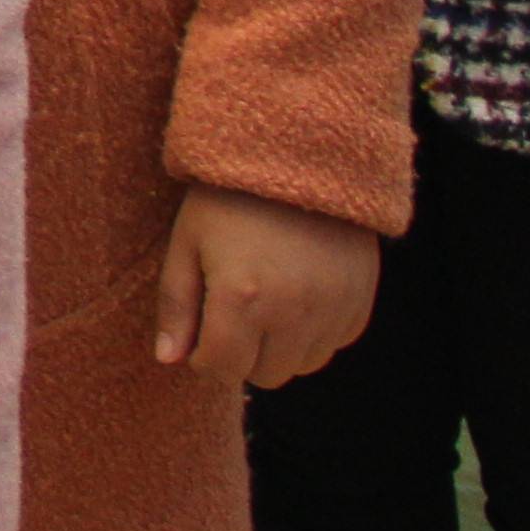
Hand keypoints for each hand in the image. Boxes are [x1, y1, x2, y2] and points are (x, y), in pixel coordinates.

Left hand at [150, 184, 381, 389]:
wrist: (299, 156)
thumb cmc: (229, 198)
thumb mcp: (187, 242)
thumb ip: (176, 306)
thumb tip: (169, 360)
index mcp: (241, 298)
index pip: (222, 369)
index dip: (203, 356)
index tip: (201, 330)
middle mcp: (292, 312)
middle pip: (265, 375)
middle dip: (243, 353)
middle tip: (234, 311)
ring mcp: (332, 309)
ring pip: (303, 366)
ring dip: (281, 347)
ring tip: (267, 299)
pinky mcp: (360, 302)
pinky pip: (335, 342)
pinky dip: (315, 331)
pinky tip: (299, 290)